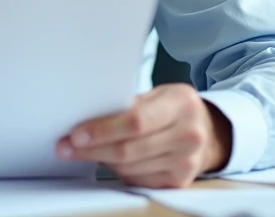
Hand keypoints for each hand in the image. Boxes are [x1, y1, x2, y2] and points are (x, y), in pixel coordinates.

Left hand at [55, 83, 231, 187]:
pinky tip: (107, 161)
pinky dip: (118, 171)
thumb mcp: (159, 94)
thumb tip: (90, 117)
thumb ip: (131, 103)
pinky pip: (138, 180)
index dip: (103, 130)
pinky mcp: (179, 181)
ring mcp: (186, 161)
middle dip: (92, 149)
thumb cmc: (175, 108)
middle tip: (66, 147)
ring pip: (130, 168)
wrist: (208, 131)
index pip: (137, 121)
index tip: (76, 134)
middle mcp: (188, 134)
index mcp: (182, 104)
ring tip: (82, 152)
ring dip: (101, 161)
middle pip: (130, 149)